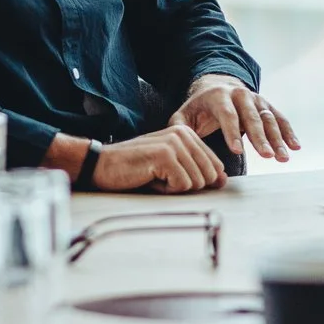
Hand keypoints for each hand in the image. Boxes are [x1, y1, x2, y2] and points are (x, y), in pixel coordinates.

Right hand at [92, 126, 226, 192]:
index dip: (201, 181)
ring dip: (174, 188)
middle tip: (162, 178)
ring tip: (154, 177)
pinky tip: (150, 179)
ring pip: (196, 182)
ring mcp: (174, 143)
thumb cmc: (135, 168)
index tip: (175, 177)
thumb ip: (196, 168)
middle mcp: (183, 134)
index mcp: (186, 132)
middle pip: (208, 176)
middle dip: (186, 186)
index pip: (215, 165)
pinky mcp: (165, 156)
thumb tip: (222, 180)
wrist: (101, 165)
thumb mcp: (170, 165)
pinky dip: (166, 190)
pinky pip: (182, 186)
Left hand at [170, 74, 299, 161]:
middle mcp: (241, 95)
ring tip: (283, 157)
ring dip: (278, 139)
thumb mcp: (184, 114)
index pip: (227, 115)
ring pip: (269, 119)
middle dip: (260, 138)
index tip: (237, 151)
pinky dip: (289, 132)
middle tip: (267, 157)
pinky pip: (280, 118)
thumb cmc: (199, 108)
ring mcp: (256, 99)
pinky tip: (296, 147)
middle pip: (252, 118)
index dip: (232, 133)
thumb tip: (177, 143)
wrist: (217, 86)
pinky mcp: (267, 105)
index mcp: (219, 96)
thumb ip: (179, 127)